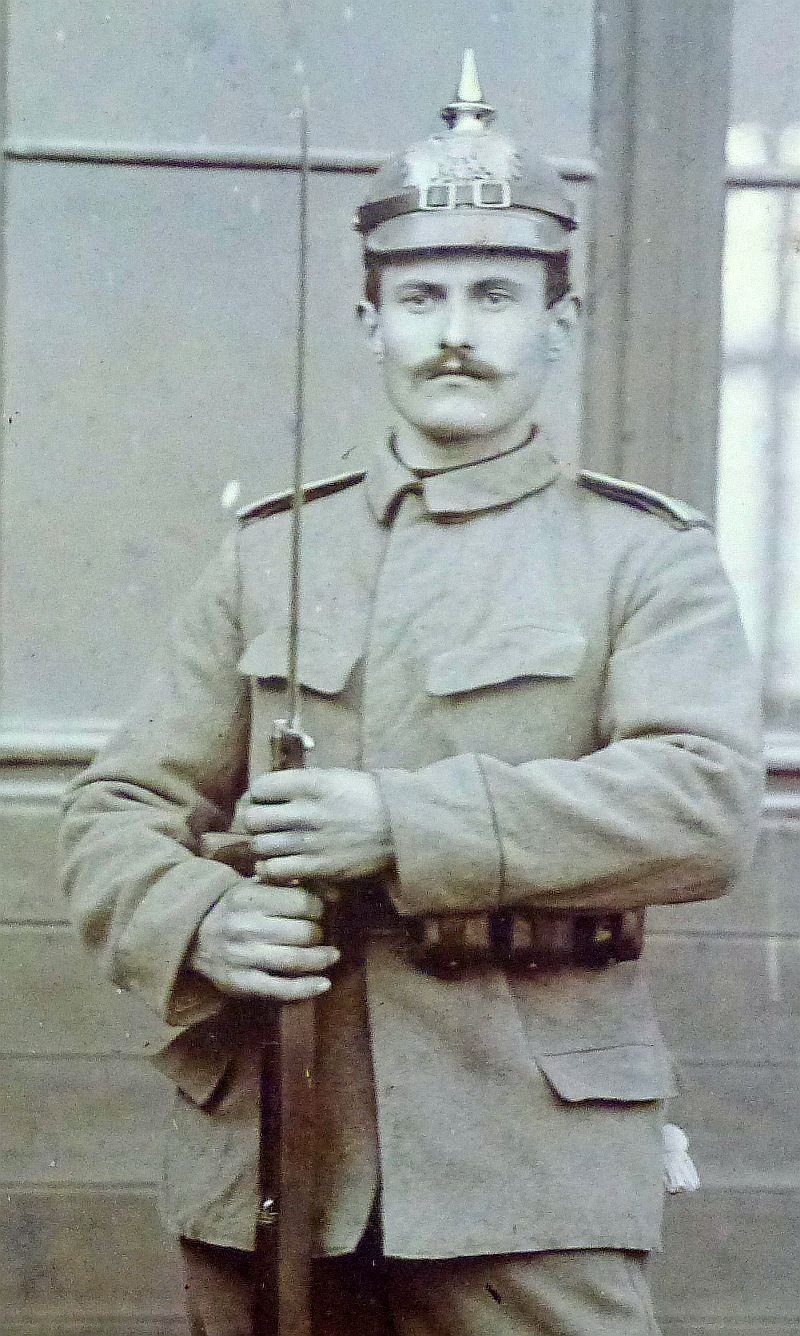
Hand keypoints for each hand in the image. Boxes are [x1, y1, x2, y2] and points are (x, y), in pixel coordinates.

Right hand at [188, 882, 338, 1001]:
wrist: (191, 935)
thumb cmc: (232, 907)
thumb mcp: (253, 885)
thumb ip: (287, 884)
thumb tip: (331, 891)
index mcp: (250, 898)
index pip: (301, 902)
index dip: (317, 907)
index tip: (318, 912)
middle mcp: (246, 927)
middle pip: (303, 932)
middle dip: (318, 934)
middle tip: (319, 934)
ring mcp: (243, 957)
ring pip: (295, 960)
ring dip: (320, 959)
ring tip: (331, 956)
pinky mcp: (241, 983)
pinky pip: (280, 989)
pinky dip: (307, 988)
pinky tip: (324, 984)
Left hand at [245, 768, 393, 883]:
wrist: (400, 828)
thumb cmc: (366, 797)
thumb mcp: (334, 776)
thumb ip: (301, 782)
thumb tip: (269, 790)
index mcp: (311, 783)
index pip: (260, 787)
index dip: (257, 794)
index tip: (264, 801)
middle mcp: (307, 811)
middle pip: (253, 819)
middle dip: (254, 822)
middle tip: (264, 826)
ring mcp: (311, 842)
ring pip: (259, 846)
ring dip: (261, 846)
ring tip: (271, 846)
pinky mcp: (318, 867)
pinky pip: (274, 870)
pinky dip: (269, 868)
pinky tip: (278, 864)